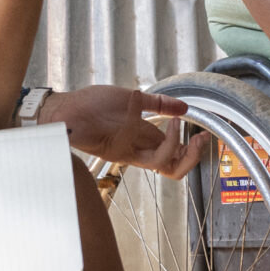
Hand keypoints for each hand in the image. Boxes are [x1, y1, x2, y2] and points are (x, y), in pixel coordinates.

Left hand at [38, 85, 206, 178]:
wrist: (66, 108)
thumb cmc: (93, 105)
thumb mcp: (133, 100)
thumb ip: (159, 104)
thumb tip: (184, 107)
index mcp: (144, 143)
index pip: (175, 159)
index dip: (193, 153)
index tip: (203, 135)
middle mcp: (138, 152)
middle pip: (174, 170)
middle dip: (192, 156)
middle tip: (199, 139)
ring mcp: (127, 151)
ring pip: (161, 164)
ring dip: (174, 144)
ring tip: (175, 122)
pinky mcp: (114, 146)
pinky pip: (135, 139)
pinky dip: (146, 122)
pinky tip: (141, 101)